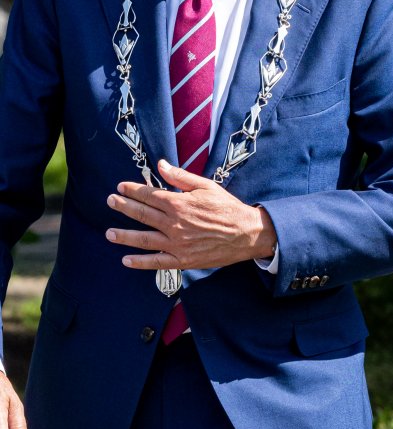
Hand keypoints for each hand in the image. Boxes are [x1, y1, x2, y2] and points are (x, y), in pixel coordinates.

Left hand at [106, 159, 276, 272]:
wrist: (247, 234)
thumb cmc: (227, 208)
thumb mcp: (206, 186)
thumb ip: (181, 177)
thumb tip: (160, 165)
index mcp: (178, 203)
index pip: (148, 195)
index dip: (132, 190)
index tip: (120, 187)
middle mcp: (174, 224)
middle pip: (142, 214)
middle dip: (123, 207)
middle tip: (110, 202)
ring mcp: (177, 244)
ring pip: (144, 239)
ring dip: (124, 236)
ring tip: (109, 233)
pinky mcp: (183, 260)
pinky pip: (157, 262)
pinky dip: (141, 262)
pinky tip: (126, 260)